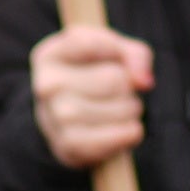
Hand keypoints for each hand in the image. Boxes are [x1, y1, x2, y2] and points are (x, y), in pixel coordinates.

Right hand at [30, 26, 155, 170]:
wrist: (69, 119)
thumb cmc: (93, 76)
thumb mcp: (114, 51)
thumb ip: (134, 54)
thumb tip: (143, 81)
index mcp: (49, 55)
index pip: (93, 43)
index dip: (116, 51)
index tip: (115, 58)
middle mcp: (46, 85)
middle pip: (115, 79)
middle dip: (128, 86)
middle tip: (120, 91)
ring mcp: (53, 118)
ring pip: (119, 110)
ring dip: (132, 111)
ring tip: (120, 110)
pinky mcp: (67, 147)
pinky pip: (115, 139)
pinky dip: (129, 134)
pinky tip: (125, 130)